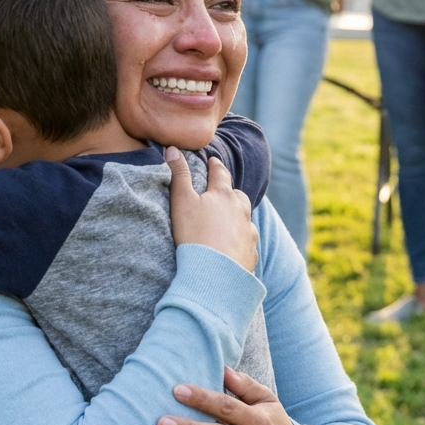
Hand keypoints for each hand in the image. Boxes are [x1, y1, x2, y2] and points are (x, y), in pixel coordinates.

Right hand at [165, 148, 257, 271]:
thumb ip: (178, 174)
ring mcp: (249, 233)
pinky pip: (247, 242)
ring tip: (227, 222)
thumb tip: (173, 149)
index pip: (220, 173)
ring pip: (245, 219)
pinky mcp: (251, 254)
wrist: (214, 275)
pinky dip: (240, 241)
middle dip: (230, 192)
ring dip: (237, 217)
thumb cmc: (194, 235)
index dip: (215, 165)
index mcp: (224, 195)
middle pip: (238, 196)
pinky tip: (232, 247)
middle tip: (221, 193)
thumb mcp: (181, 201)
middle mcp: (241, 211)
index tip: (213, 160)